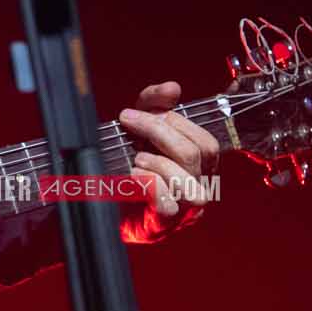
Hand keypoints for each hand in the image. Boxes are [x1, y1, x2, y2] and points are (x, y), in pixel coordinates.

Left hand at [115, 81, 218, 243]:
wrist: (106, 200)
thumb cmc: (130, 162)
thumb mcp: (140, 126)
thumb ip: (154, 103)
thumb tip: (173, 88)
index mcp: (199, 165)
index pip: (205, 141)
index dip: (174, 121)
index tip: (136, 112)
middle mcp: (198, 187)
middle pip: (195, 154)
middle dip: (158, 131)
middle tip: (129, 123)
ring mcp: (183, 208)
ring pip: (189, 183)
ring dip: (159, 163)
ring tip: (136, 157)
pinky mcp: (162, 223)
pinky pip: (168, 205)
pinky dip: (150, 186)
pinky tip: (134, 176)